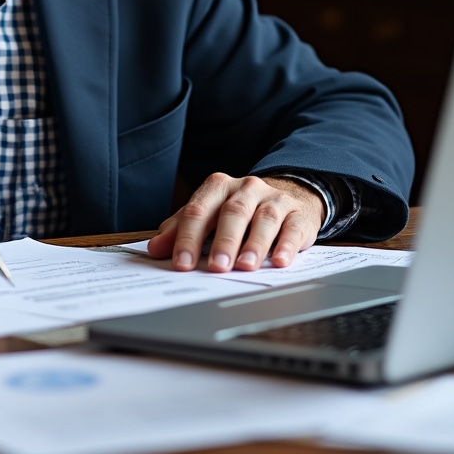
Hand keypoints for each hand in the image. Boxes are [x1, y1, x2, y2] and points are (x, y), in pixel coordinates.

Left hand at [145, 173, 323, 272]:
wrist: (287, 196)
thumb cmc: (239, 210)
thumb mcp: (208, 214)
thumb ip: (180, 230)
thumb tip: (154, 248)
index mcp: (218, 186)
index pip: (199, 211)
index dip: (188, 237)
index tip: (182, 263)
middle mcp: (246, 188)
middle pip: (232, 213)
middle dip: (223, 242)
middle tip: (216, 267)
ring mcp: (274, 199)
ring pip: (264, 218)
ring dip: (254, 244)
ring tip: (245, 266)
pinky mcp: (298, 214)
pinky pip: (292, 228)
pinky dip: (286, 245)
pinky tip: (279, 262)